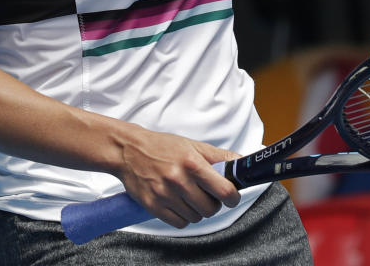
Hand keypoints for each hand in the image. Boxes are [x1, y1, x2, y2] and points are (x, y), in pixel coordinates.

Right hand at [114, 125, 240, 228]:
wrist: (129, 151)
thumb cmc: (162, 146)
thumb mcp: (192, 145)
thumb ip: (218, 156)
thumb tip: (240, 162)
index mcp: (192, 162)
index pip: (223, 189)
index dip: (233, 197)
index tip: (233, 197)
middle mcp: (179, 180)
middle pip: (210, 208)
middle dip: (214, 203)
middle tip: (208, 194)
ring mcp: (165, 195)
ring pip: (196, 217)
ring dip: (198, 210)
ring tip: (190, 196)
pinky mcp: (153, 207)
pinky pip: (179, 223)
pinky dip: (183, 217)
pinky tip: (180, 204)